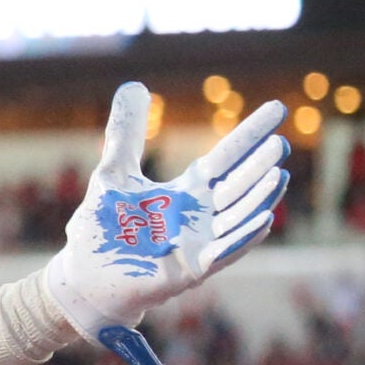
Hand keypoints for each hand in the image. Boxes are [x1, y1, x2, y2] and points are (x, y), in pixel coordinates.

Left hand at [43, 81, 288, 364]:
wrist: (83, 278)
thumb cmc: (101, 229)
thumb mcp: (112, 173)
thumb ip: (126, 133)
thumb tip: (133, 86)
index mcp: (187, 191)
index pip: (226, 156)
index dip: (250, 134)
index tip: (279, 108)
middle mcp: (200, 216)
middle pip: (238, 186)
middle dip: (259, 167)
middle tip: (280, 144)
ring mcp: (198, 243)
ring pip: (237, 218)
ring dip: (258, 200)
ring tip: (279, 176)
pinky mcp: (188, 270)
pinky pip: (222, 254)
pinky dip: (241, 238)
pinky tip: (262, 221)